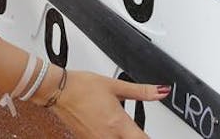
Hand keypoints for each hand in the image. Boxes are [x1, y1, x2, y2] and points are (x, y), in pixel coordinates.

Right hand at [50, 71, 168, 138]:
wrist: (58, 91)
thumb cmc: (82, 87)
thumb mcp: (115, 86)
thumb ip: (141, 91)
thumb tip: (161, 91)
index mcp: (118, 124)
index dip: (148, 138)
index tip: (148, 133)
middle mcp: (108, 137)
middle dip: (136, 137)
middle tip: (136, 130)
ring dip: (123, 137)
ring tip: (122, 128)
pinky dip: (111, 137)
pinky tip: (110, 129)